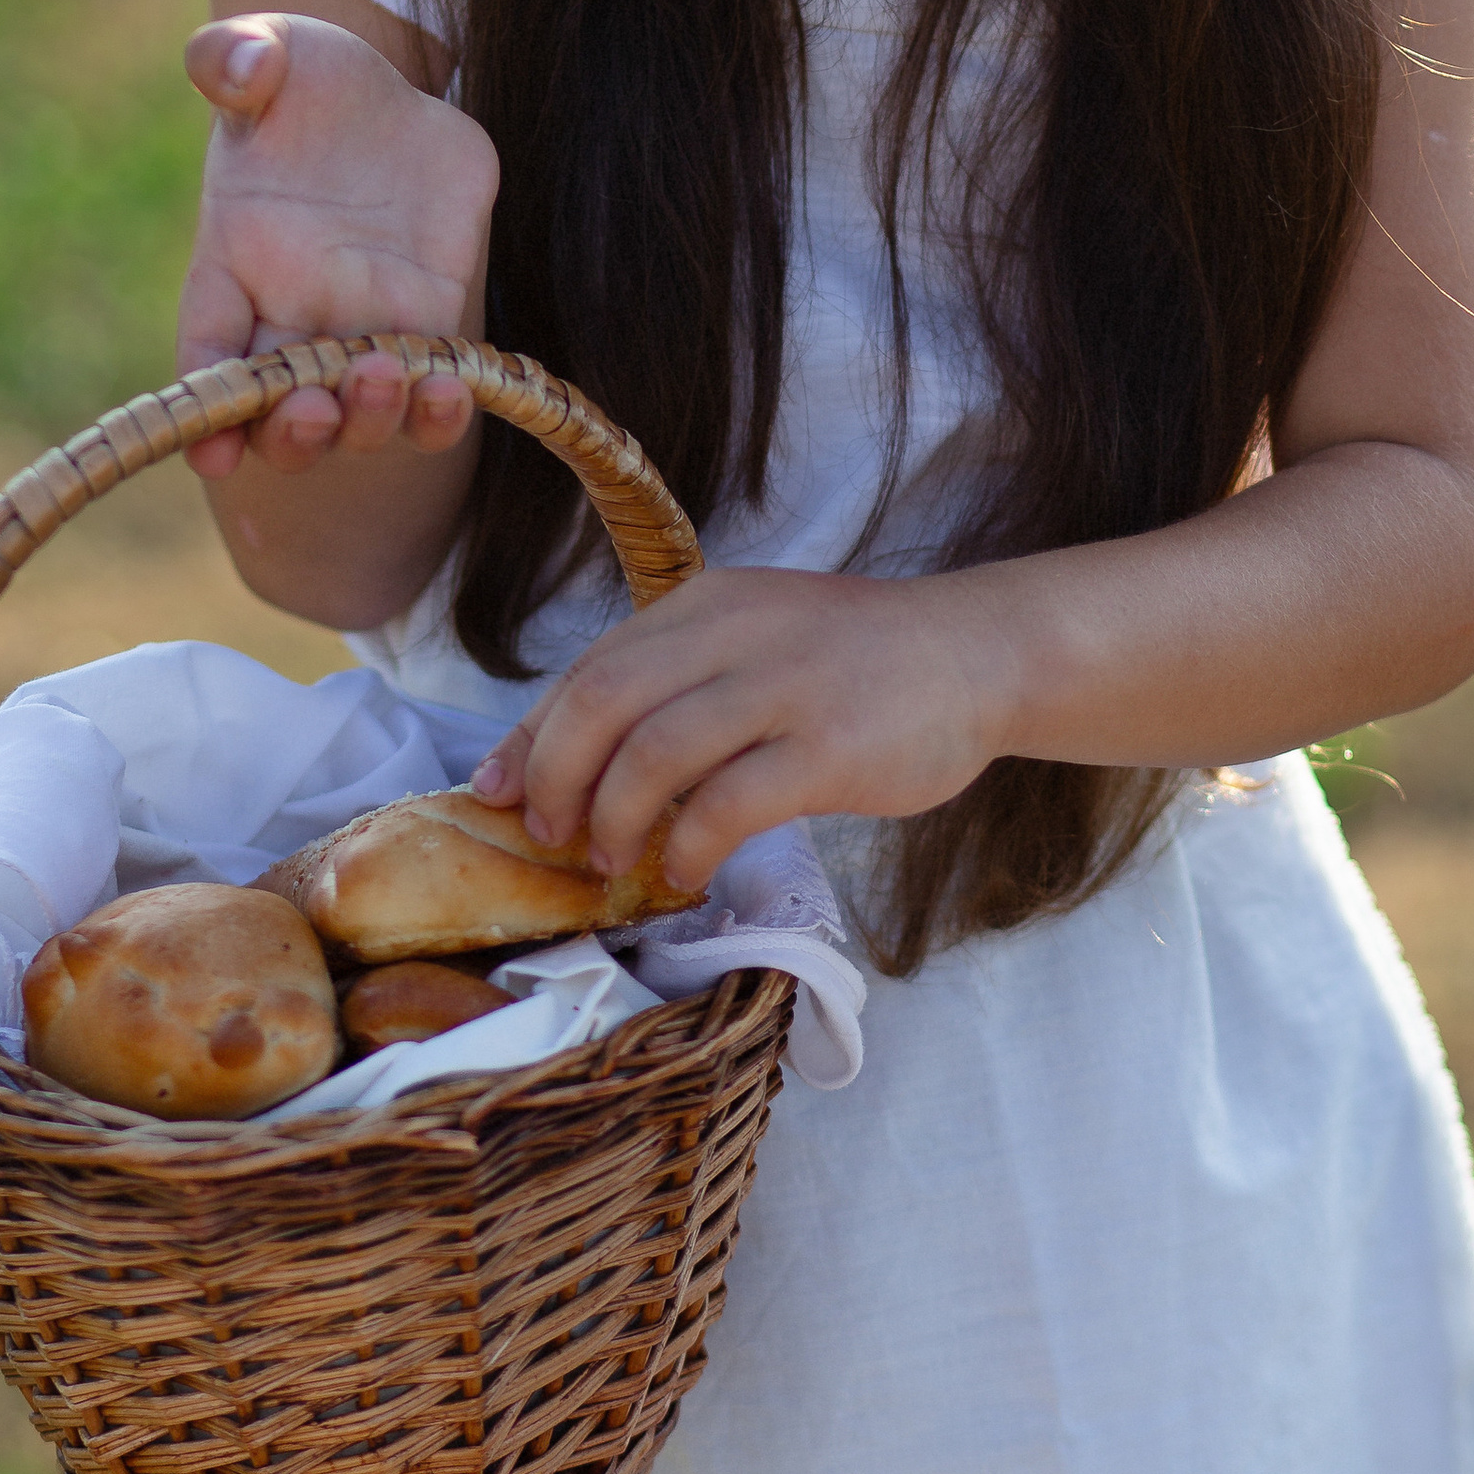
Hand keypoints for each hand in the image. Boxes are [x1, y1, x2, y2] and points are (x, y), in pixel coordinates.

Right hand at [179, 13, 499, 479]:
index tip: (211, 449)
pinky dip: (441, 410)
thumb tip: (238, 66)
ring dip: (370, 420)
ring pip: (359, 417)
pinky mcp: (434, 324)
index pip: (206, 355)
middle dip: (293, 431)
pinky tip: (456, 393)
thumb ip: (235, 56)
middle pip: (278, 412)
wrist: (394, 101)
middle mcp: (292, 316)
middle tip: (315, 407)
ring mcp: (365, 330)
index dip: (203, 411)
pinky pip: (434, 393)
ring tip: (389, 378)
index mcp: (232, 265)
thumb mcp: (273, 49)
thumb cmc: (309, 80)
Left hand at [466, 565, 1009, 891]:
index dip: (530, 737)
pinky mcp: (830, 747)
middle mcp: (734, 633)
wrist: (976, 654)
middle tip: (554, 836)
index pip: (590, 668)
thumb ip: (675, 680)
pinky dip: (688, 845)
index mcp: (705, 604)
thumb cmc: (854, 664)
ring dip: (615, 820)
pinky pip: (728, 804)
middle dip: (558, 780)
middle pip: (603, 703)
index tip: (496, 793)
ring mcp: (784, 687)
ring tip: (615, 861)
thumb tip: (572, 759)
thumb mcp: (754, 640)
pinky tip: (685, 869)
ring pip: (654, 754)